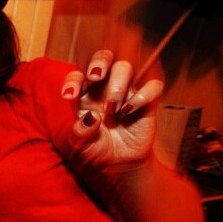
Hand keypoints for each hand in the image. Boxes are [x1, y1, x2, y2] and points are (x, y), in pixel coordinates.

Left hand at [62, 49, 163, 172]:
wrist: (119, 163)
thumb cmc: (96, 148)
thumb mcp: (81, 145)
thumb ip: (80, 132)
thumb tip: (91, 117)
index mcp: (84, 94)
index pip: (77, 76)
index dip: (73, 80)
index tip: (69, 96)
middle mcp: (104, 88)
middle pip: (104, 57)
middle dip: (99, 61)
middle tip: (95, 77)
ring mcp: (127, 91)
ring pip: (125, 67)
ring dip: (117, 85)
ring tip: (112, 110)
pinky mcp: (147, 101)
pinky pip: (153, 85)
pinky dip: (142, 95)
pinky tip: (129, 111)